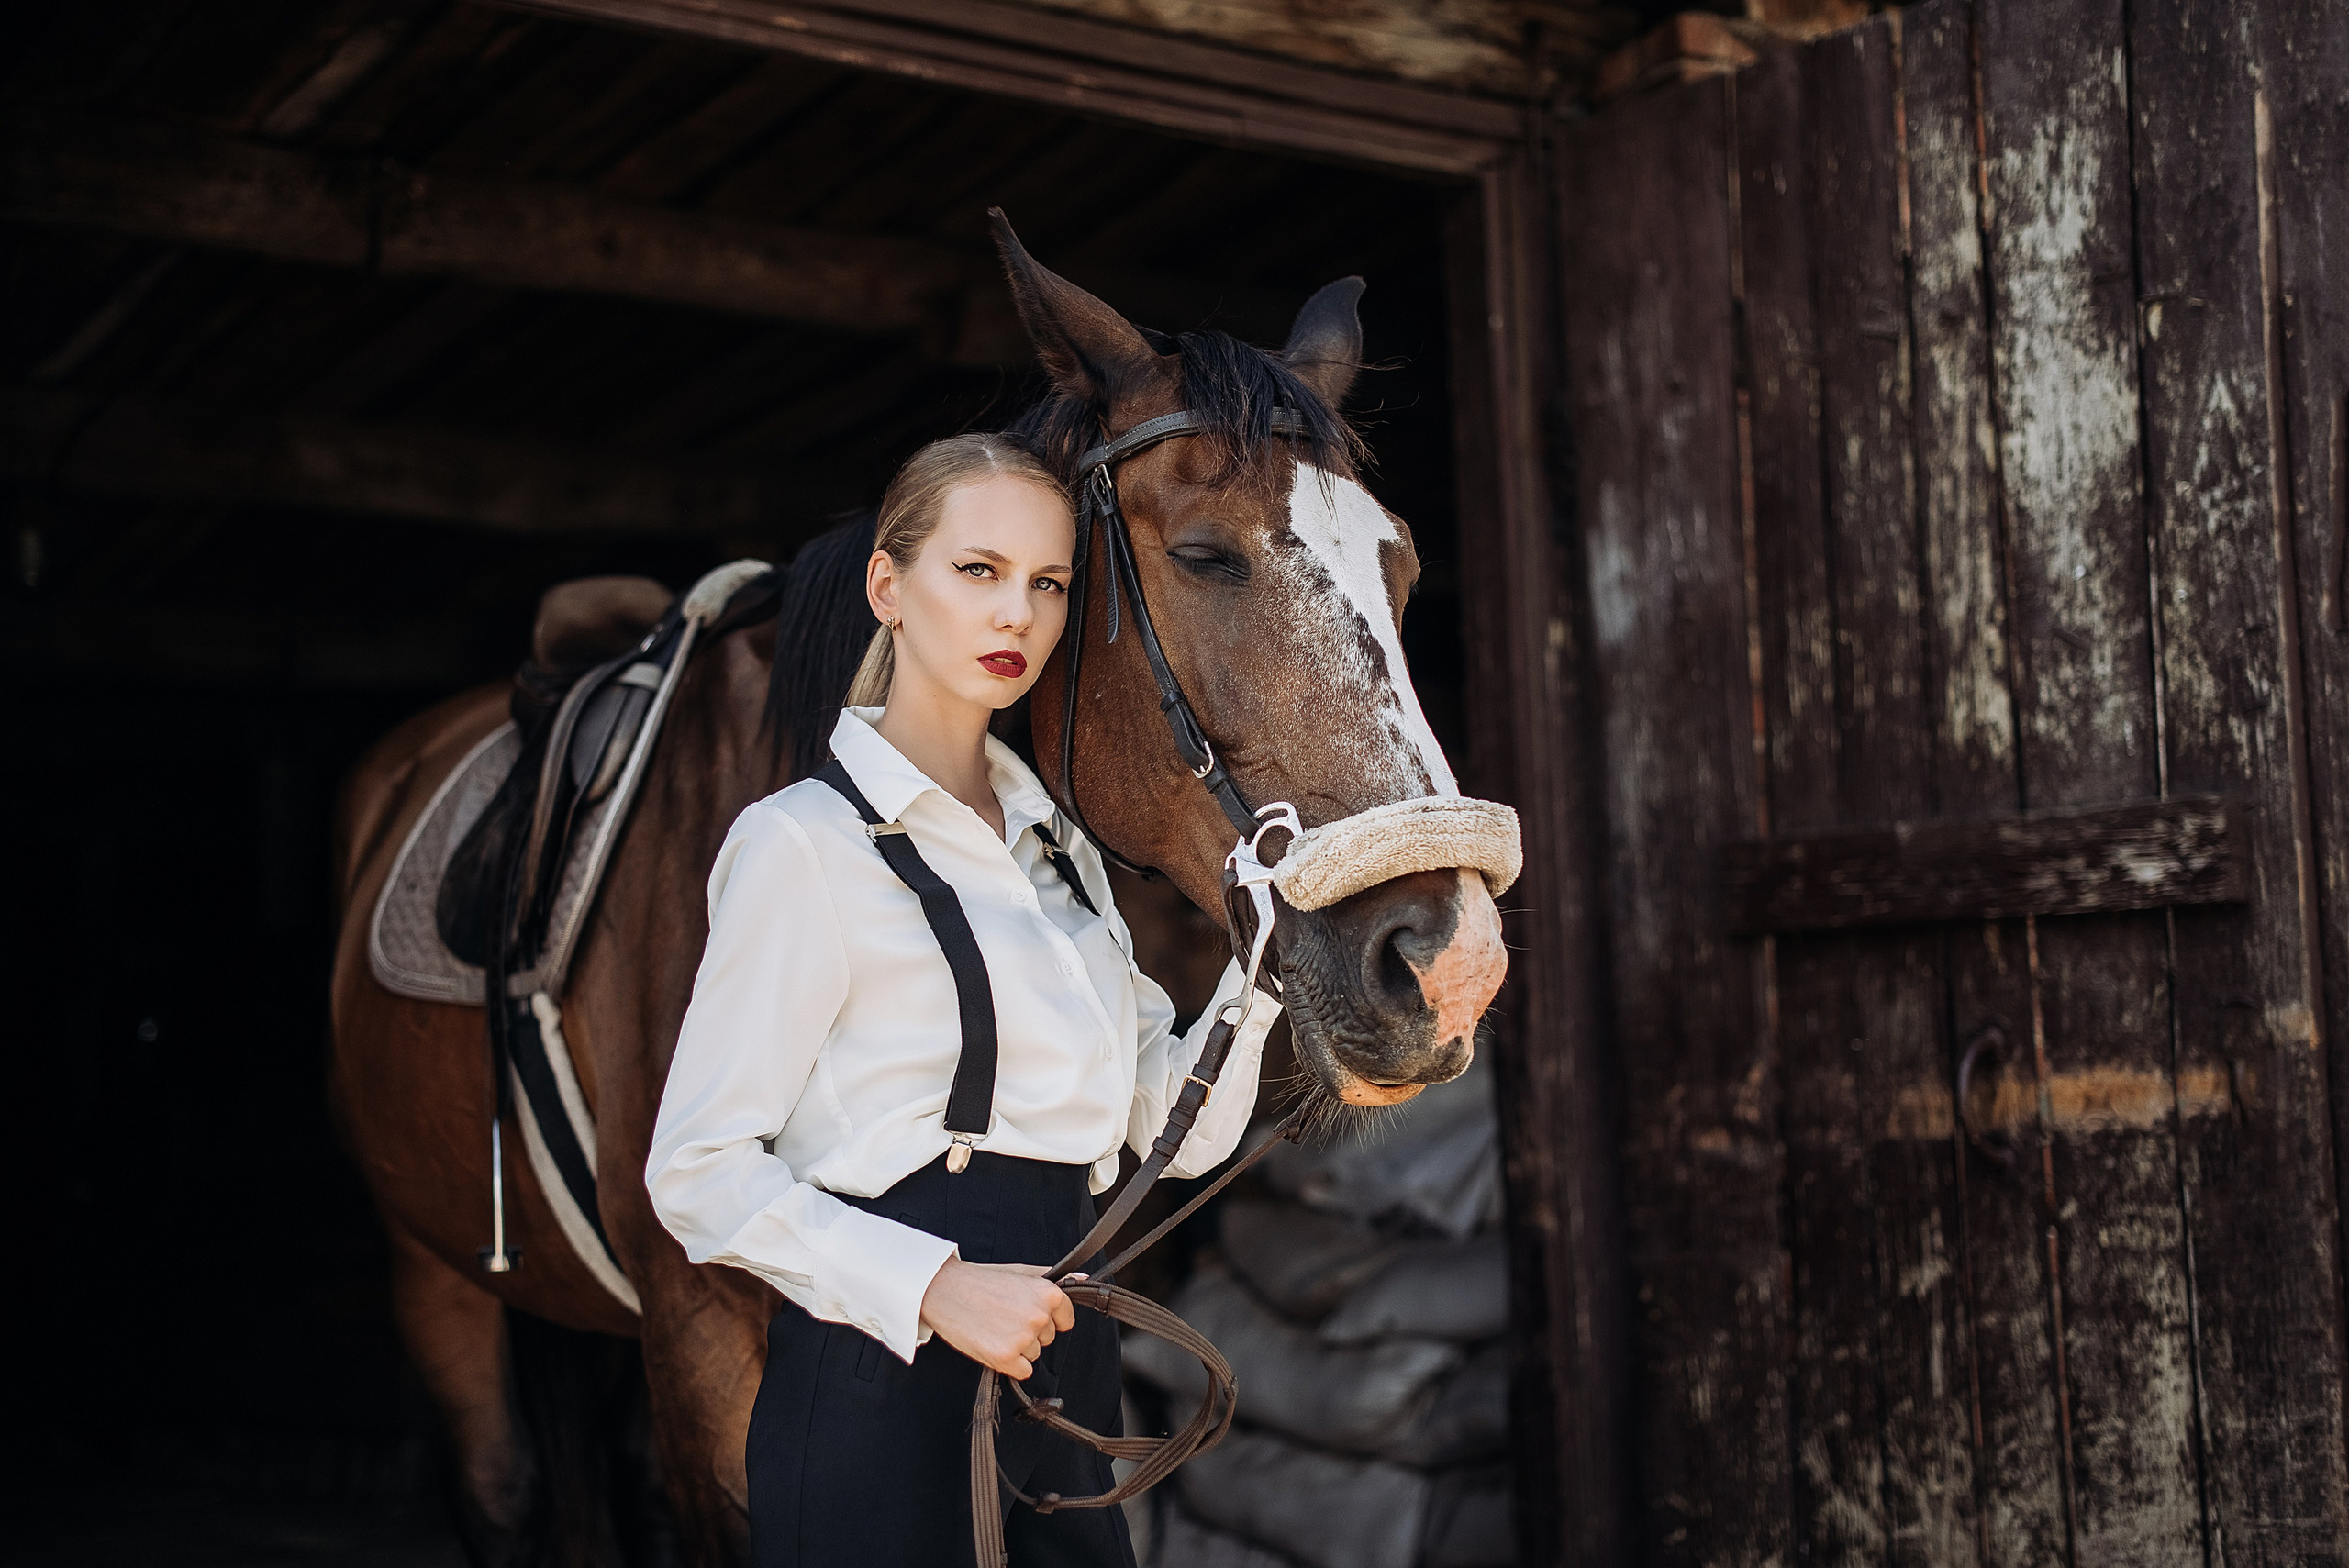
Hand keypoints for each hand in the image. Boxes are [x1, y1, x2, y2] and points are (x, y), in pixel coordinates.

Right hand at [918, 1260, 1077, 1378]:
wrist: (943, 1290)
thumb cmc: (979, 1281)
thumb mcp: (1019, 1272)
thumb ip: (1052, 1278)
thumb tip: (1080, 1279)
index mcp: (1047, 1294)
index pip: (1066, 1319)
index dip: (1047, 1318)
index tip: (1026, 1313)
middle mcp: (1038, 1316)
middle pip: (1048, 1338)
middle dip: (1030, 1332)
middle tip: (1004, 1316)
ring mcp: (1023, 1338)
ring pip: (1033, 1354)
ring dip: (1017, 1347)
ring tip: (994, 1326)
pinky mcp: (1005, 1358)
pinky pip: (1022, 1371)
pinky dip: (1009, 1364)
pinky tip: (992, 1343)